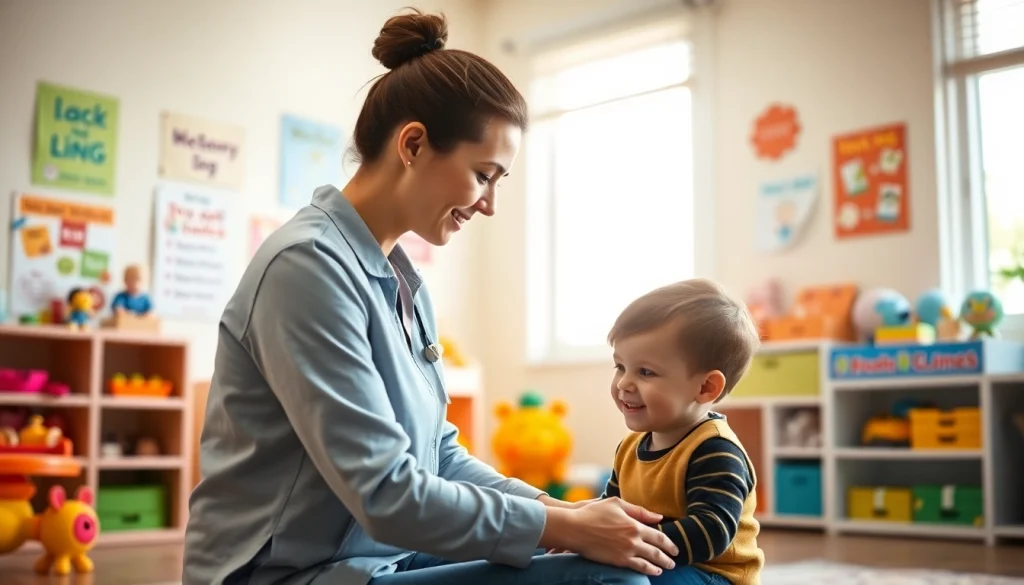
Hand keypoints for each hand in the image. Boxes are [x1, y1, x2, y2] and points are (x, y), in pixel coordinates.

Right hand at [541, 497, 678, 575]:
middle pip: (657, 550)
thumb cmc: (594, 512)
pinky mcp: (618, 560)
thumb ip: (639, 510)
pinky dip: (648, 570)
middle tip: (674, 560)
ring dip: (661, 565)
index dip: (669, 543)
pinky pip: (638, 567)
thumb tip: (658, 516)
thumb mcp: (617, 504)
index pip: (658, 535)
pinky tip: (654, 571)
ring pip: (650, 561)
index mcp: (635, 524)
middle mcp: (633, 539)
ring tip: (667, 567)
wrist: (575, 528)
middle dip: (668, 556)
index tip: (674, 548)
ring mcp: (626, 551)